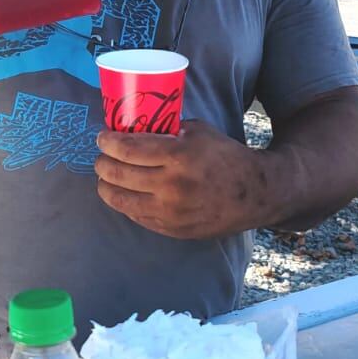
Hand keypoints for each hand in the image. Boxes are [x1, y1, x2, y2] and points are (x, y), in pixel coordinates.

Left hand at [94, 121, 273, 238]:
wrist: (254, 194)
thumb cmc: (226, 157)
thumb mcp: (199, 131)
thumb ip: (167, 131)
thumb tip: (134, 128)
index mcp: (179, 156)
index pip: (128, 149)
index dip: (108, 142)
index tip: (102, 137)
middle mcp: (171, 186)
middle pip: (117, 174)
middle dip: (102, 163)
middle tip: (102, 156)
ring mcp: (170, 212)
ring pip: (120, 200)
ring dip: (106, 186)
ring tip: (106, 177)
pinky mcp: (172, 229)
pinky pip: (136, 216)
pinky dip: (125, 202)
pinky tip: (125, 192)